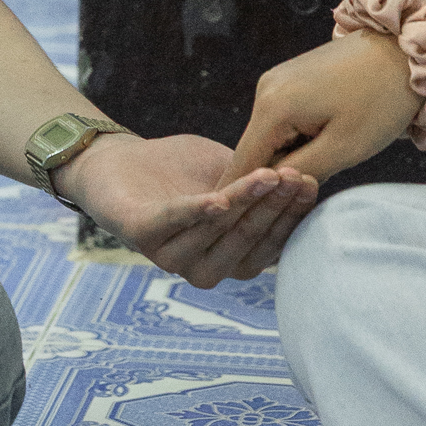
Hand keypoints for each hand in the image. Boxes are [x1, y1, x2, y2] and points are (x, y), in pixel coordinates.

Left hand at [59, 129, 316, 287]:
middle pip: (246, 239)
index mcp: (228, 256)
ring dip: (244, 204)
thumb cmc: (178, 169)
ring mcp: (170, 256)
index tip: (312, 182)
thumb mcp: (228, 172)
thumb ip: (259, 183)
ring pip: (216, 231)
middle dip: (275, 208)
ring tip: (267, 175)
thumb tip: (309, 179)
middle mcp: (203, 266)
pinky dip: (196, 212)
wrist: (114, 159)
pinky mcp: (139, 234)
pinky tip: (218, 199)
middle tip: (296, 176)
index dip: (292, 215)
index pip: (269, 243)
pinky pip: (173, 224)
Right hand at [223, 33, 421, 183]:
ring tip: (328, 161)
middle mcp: (264, 89)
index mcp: (272, 107)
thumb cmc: (381, 100)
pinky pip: (284, 120)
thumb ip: (303, 172)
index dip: (243, 196)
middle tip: (305, 197)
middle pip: (257, 150)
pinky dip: (299, 138)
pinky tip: (328, 139)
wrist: (404, 51)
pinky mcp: (291, 78)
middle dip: (275, 176)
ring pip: (272, 136)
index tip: (239, 223)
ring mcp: (277, 80)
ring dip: (291, 156)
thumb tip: (274, 188)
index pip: (243, 163)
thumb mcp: (345, 147)